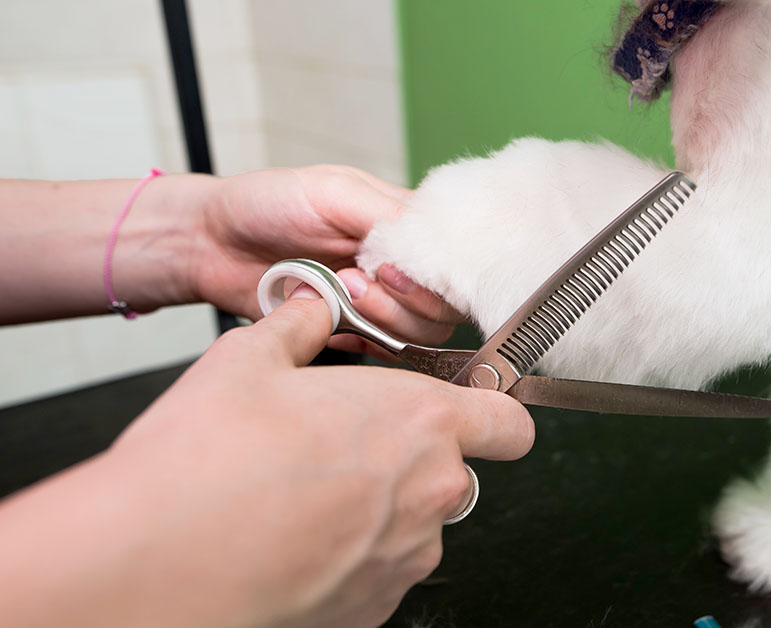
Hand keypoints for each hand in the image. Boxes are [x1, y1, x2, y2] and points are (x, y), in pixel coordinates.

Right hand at [97, 288, 533, 626]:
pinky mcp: (377, 605)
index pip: (510, 422)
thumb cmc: (208, 463)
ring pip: (415, 525)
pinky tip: (294, 539)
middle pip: (454, 473)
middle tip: (343, 450)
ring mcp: (408, 556)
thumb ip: (296, 328)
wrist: (162, 563)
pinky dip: (350, 556)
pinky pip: (380, 570)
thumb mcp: (247, 360)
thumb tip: (306, 310)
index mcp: (422, 421)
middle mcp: (432, 491)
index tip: (468, 413)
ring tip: (303, 496)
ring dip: (378, 510)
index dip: (492, 416)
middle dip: (411, 461)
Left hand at [193, 165, 463, 350]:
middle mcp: (401, 263)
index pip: (456, 255)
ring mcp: (381, 301)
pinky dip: (363, 343)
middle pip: (444, 303)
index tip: (390, 268)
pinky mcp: (358, 332)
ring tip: (335, 294)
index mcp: (405, 222)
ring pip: (420, 332)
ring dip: (380, 319)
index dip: (435, 272)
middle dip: (403, 300)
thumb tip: (430, 241)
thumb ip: (385, 214)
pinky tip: (331, 323)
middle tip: (354, 280)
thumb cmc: (265, 204)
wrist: (211, 245)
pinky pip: (388, 352)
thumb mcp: (330, 191)